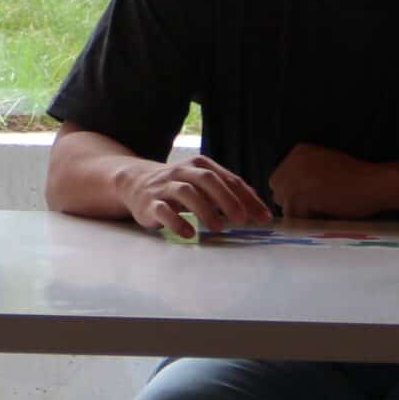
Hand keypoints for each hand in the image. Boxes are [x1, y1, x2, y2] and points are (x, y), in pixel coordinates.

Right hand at [122, 154, 270, 233]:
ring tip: (218, 228)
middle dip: (227, 200)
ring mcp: (165, 187)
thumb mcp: (202, 182)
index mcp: (200, 165)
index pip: (229, 180)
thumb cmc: (178, 186)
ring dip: (205, 210)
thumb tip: (256, 207)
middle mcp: (182, 172)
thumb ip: (226, 191)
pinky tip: (189, 234)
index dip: (247, 198)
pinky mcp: (150, 203)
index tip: (263, 218)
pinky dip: (177, 222)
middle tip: (242, 220)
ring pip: (186, 192)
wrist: (135, 183)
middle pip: (207, 180)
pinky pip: (163, 211)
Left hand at [266, 144, 398, 220]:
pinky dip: (308, 222)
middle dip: (293, 203)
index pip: (281, 179)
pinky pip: (295, 217)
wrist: (374, 183)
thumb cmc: (356, 177)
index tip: (310, 201)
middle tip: (315, 210)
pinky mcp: (301, 195)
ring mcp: (295, 178)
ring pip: (286, 206)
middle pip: (278, 192)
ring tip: (322, 214)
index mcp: (298, 152)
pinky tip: (324, 217)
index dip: (293, 193)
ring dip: (301, 214)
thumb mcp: (325, 165)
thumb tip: (289, 197)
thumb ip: (305, 174)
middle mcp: (292, 162)